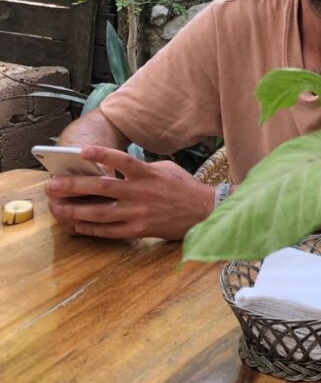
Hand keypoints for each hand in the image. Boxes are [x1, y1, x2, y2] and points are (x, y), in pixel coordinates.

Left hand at [45, 145, 214, 240]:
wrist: (204, 213)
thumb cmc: (184, 188)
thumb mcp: (165, 170)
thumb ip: (140, 169)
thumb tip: (115, 171)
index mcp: (148, 174)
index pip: (122, 161)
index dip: (103, 155)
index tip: (82, 151)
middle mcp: (141, 193)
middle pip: (102, 188)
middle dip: (74, 187)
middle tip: (53, 185)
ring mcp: (139, 213)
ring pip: (99, 213)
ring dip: (75, 211)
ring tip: (57, 208)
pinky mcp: (139, 230)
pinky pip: (109, 231)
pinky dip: (90, 228)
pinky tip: (76, 225)